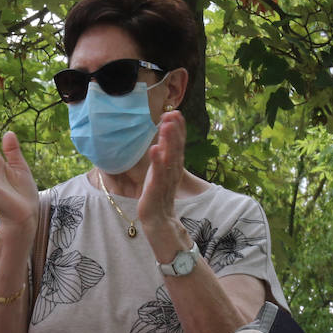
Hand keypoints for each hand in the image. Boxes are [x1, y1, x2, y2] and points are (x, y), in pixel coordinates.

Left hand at [137, 109, 184, 230]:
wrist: (159, 221)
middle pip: (176, 148)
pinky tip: (154, 149)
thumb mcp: (162, 171)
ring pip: (169, 158)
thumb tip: (165, 136)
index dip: (178, 128)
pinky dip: (157, 161)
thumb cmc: (159, 194)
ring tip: (166, 126)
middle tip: (173, 113)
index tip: (175, 111)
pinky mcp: (155, 190)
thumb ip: (165, 155)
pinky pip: (157, 174)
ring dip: (168, 141)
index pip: (178, 144)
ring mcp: (165, 180)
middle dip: (175, 130)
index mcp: (174, 166)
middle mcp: (173, 172)